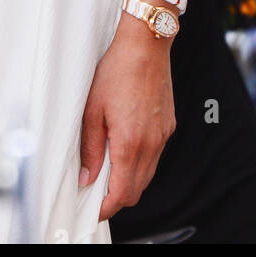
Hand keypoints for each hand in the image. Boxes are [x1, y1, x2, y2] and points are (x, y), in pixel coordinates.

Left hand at [80, 18, 174, 221]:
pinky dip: (141, 163)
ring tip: (108, 171)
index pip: (121, 193)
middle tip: (97, 192)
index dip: (106, 207)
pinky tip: (125, 150)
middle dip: (117, 198)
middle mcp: (151, 144)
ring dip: (129, 181)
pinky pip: (155, 156)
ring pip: (147, 175)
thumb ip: (90, 147)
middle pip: (137, 190)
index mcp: (129, 142)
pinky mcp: (168, 127)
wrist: (145, 47)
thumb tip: (86, 177)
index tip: (94, 209)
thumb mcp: (92, 109)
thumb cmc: (117, 71)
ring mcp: (162, 136)